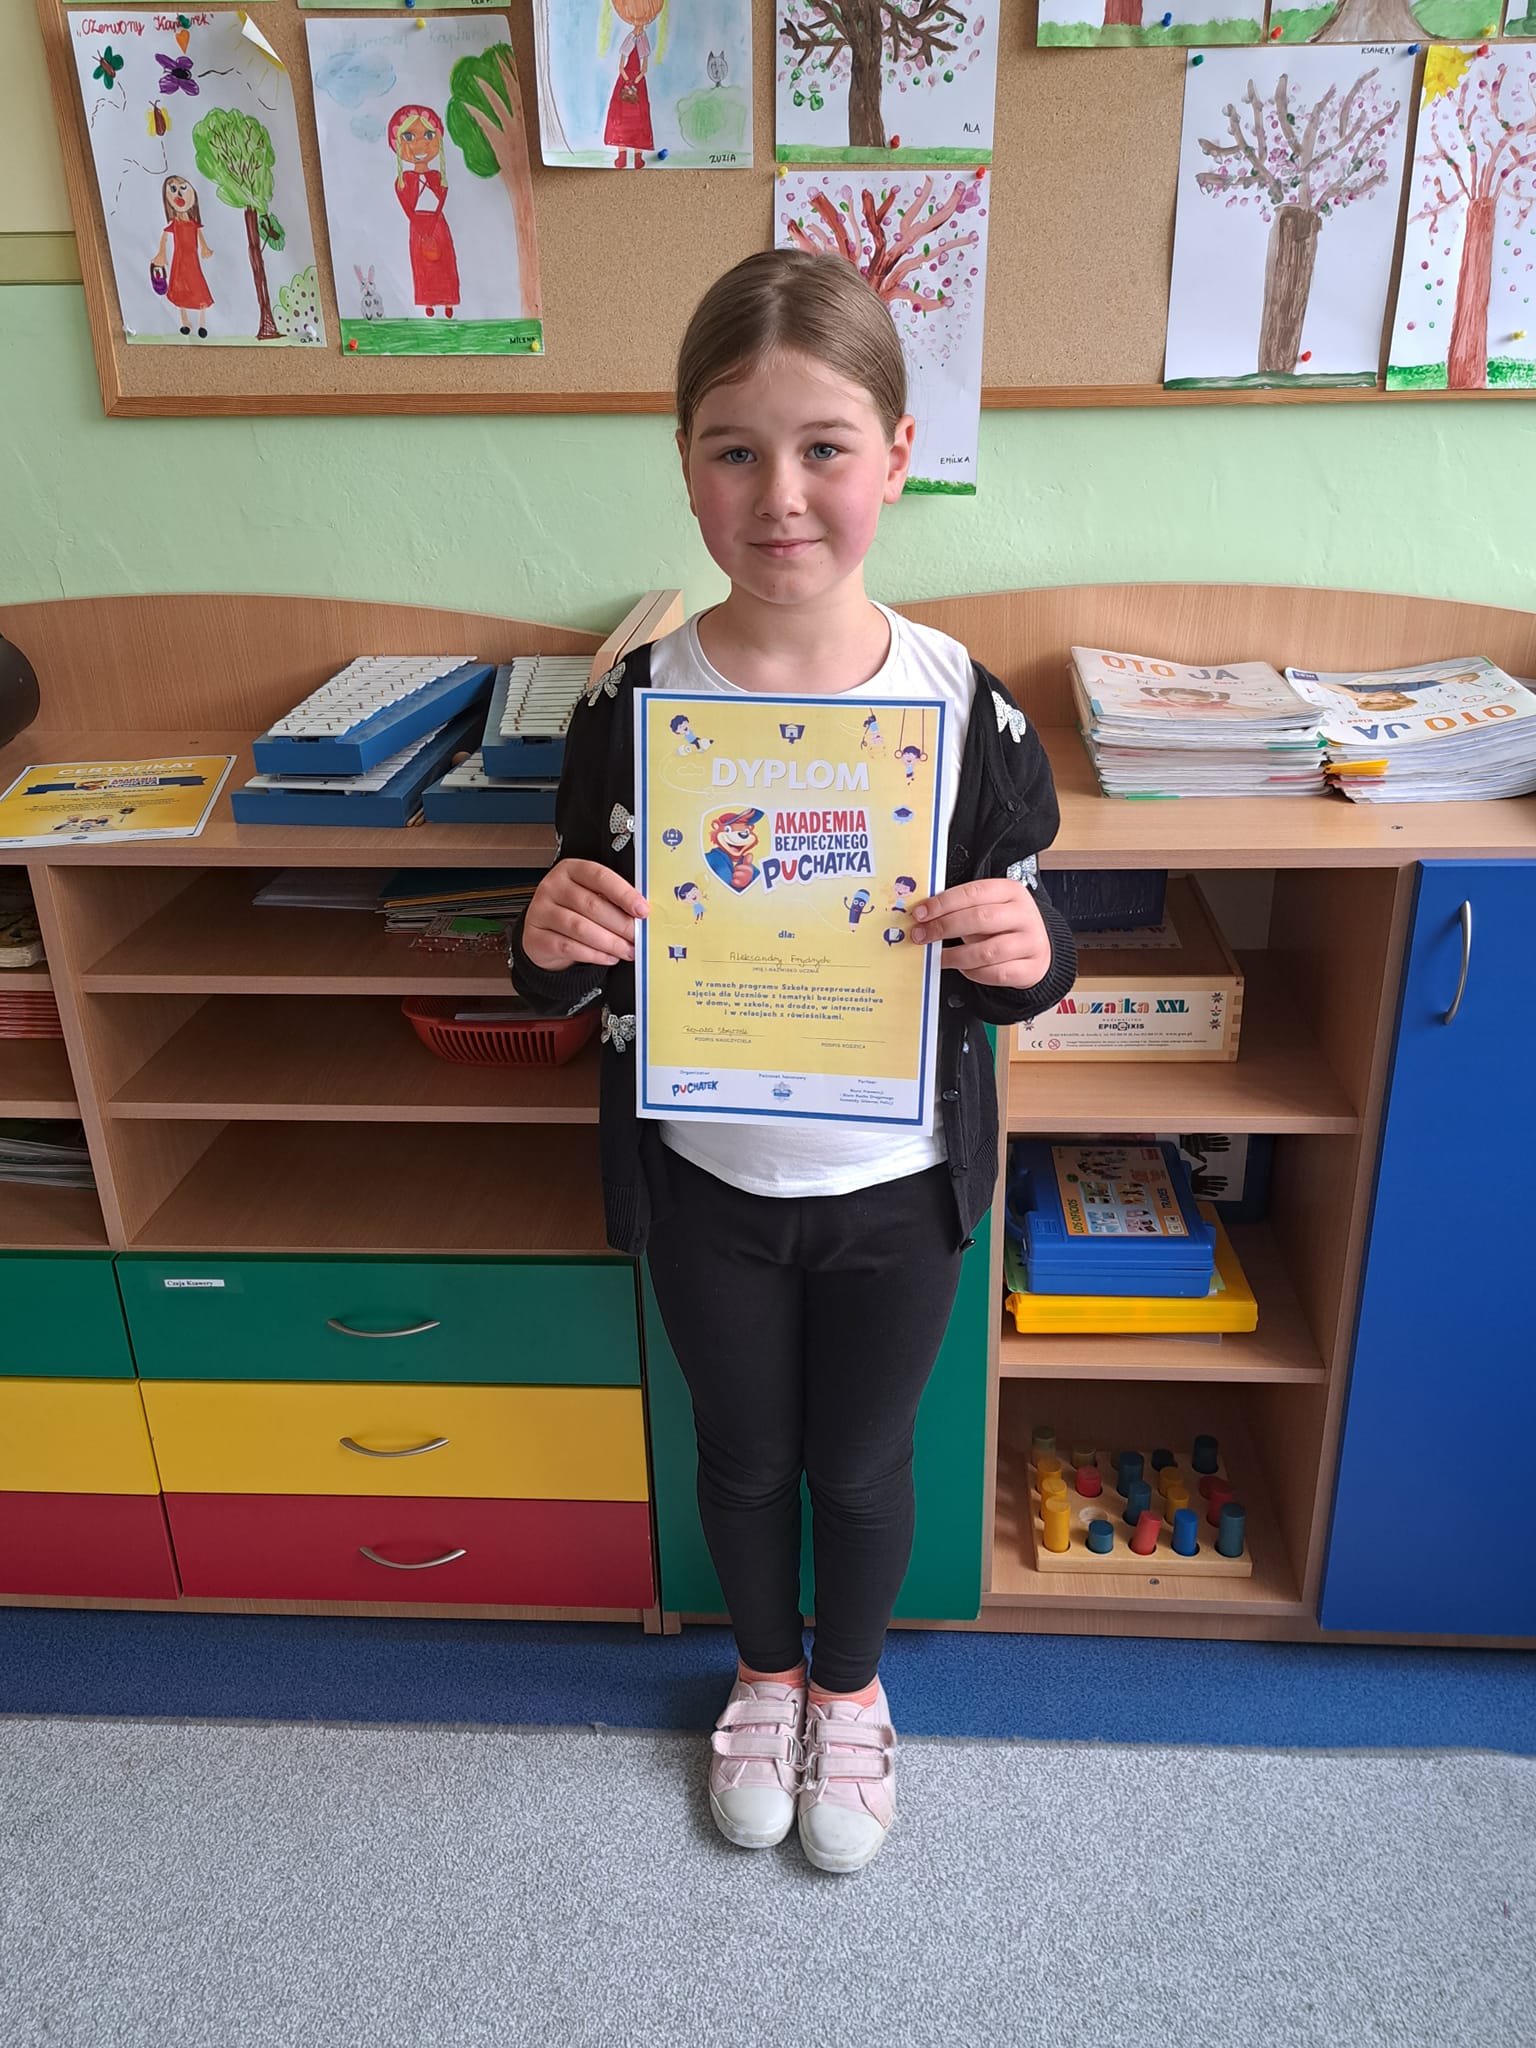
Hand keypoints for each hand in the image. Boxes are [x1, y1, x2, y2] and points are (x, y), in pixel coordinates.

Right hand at [520, 859, 647, 972]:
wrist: (542, 934)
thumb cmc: (572, 912)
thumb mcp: (591, 896)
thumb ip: (613, 901)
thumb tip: (640, 914)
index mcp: (571, 870)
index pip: (599, 876)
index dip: (623, 893)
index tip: (642, 909)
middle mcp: (553, 886)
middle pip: (592, 904)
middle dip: (621, 924)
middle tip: (638, 936)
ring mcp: (541, 911)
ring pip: (580, 928)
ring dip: (610, 942)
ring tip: (627, 950)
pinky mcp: (536, 936)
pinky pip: (569, 947)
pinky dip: (593, 955)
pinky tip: (608, 957)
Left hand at [909, 877, 1051, 987]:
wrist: (1039, 948)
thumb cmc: (1005, 926)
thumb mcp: (988, 907)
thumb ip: (961, 908)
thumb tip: (924, 916)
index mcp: (1010, 891)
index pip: (973, 892)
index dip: (943, 903)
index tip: (921, 914)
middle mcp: (1023, 914)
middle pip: (979, 919)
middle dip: (944, 927)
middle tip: (922, 935)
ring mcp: (1030, 942)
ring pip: (987, 951)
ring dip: (956, 956)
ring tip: (940, 957)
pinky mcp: (1031, 967)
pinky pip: (996, 973)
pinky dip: (974, 973)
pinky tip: (963, 968)